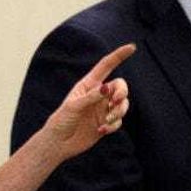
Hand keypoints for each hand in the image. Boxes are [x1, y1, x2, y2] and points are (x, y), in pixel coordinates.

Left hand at [43, 43, 134, 160]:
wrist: (59, 142)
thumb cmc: (62, 120)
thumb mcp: (74, 106)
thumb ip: (91, 97)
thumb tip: (107, 88)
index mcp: (89, 84)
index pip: (106, 66)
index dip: (119, 56)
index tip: (132, 47)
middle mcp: (98, 95)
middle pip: (120, 86)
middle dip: (122, 92)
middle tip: (115, 101)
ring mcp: (103, 109)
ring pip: (123, 104)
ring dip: (119, 111)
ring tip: (107, 120)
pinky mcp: (106, 123)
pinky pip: (118, 121)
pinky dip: (113, 125)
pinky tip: (101, 130)